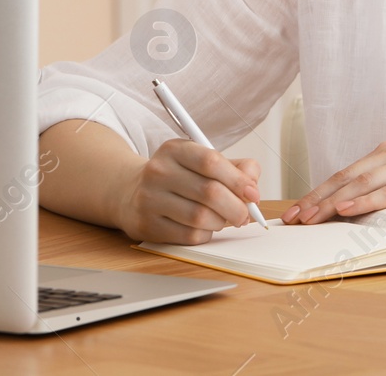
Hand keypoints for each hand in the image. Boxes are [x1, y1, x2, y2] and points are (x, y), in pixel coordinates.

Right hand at [116, 138, 261, 243]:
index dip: (238, 180)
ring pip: (200, 217)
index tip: (253, 194)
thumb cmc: (179, 177)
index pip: (211, 161)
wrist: (131, 193)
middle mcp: (158, 171)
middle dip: (236, 207)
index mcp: (174, 149)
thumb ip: (235, 168)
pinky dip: (205, 234)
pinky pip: (188, 235)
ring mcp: (149, 199)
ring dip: (221, 222)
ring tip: (223, 219)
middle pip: (209, 192)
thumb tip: (253, 187)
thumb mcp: (202, 162)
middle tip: (244, 214)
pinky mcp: (147, 225)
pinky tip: (205, 227)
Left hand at [280, 140, 385, 224]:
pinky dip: (366, 200)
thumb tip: (358, 211)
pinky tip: (347, 208)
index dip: (317, 192)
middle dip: (315, 198)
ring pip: (362, 182)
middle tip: (292, 218)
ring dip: (332, 201)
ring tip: (310, 216)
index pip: (345, 174)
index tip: (295, 210)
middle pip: (346, 177)